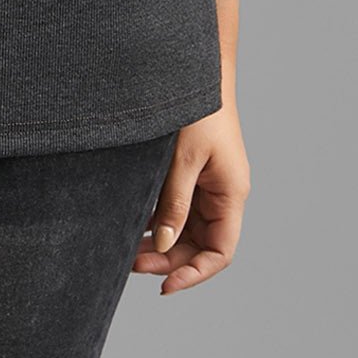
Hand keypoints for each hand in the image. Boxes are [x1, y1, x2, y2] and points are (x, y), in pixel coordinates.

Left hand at [132, 101, 248, 293]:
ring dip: (161, 244)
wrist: (194, 72)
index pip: (220, 251)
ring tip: (126, 250)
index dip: (195, 274)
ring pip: (186, 230)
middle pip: (200, 245)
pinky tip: (132, 225)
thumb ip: (175, 202)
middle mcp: (221, 195)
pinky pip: (176, 209)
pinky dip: (157, 221)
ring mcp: (206, 186)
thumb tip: (166, 246)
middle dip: (169, 260)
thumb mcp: (183, 159)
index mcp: (230, 194)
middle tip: (131, 263)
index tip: (165, 286)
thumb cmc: (199, 110)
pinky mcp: (191, 176)